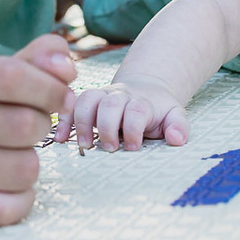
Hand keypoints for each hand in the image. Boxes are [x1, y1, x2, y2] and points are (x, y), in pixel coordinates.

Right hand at [0, 34, 75, 224]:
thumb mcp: (16, 69)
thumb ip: (46, 55)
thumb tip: (65, 68)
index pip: (11, 75)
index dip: (50, 87)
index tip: (65, 96)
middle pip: (24, 124)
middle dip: (45, 126)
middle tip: (34, 127)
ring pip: (25, 169)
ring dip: (34, 164)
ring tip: (15, 155)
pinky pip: (11, 208)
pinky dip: (23, 199)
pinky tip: (7, 185)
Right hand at [56, 76, 188, 151]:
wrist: (145, 90)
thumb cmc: (159, 111)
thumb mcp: (175, 116)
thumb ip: (179, 126)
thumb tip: (176, 139)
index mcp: (141, 101)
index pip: (136, 110)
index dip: (133, 128)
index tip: (134, 147)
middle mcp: (119, 95)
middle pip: (109, 104)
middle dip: (107, 127)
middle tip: (110, 148)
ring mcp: (101, 97)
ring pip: (86, 99)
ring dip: (82, 122)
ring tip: (84, 145)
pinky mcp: (87, 102)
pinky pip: (71, 104)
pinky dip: (64, 119)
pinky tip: (60, 139)